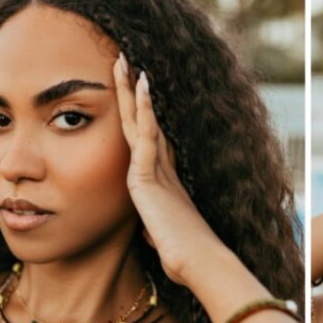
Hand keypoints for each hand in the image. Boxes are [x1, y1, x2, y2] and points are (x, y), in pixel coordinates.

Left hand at [113, 54, 222, 286]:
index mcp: (162, 181)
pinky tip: (140, 85)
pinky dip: (144, 108)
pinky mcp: (150, 175)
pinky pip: (147, 134)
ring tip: (124, 61)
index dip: (141, 114)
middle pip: (143, 121)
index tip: (134, 92)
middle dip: (132, 93)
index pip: (148, 139)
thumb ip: (155, 228)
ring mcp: (157, 169)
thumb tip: (150, 234)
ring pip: (142, 120)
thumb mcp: (163, 238)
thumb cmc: (184, 256)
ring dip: (133, 90)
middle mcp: (161, 168)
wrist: (198, 262)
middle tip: (126, 63)